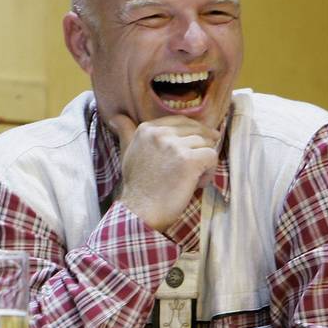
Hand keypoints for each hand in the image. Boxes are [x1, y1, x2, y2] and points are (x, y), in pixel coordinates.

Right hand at [108, 114, 219, 231]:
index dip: (191, 136)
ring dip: (204, 162)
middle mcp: (160, 132)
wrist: (141, 210)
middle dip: (200, 148)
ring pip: (206, 143)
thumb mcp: (127, 152)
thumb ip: (126, 131)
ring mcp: (175, 145)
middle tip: (193, 168)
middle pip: (197, 131)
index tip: (191, 151)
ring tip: (192, 178)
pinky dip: (209, 172)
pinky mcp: (189, 160)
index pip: (182, 121)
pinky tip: (197, 183)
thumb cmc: (137, 185)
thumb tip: (115, 117)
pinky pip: (212, 156)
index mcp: (147, 128)